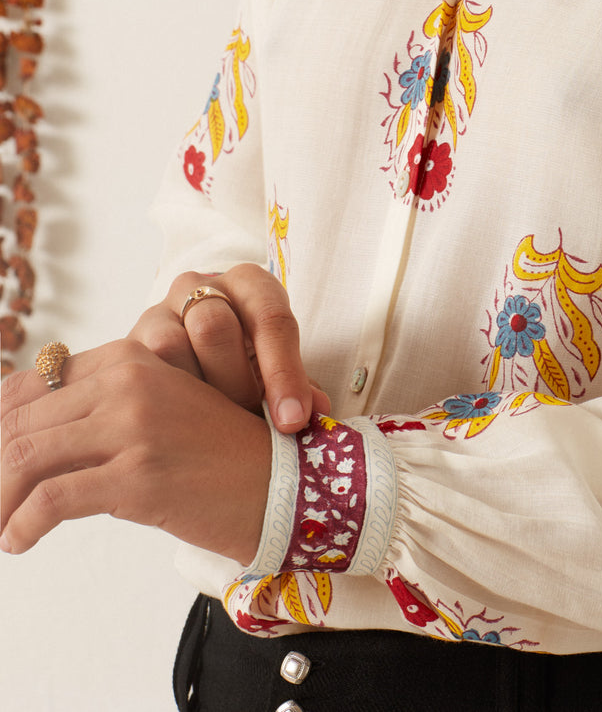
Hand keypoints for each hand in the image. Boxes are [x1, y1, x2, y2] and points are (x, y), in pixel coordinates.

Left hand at [1, 339, 270, 561]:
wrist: (279, 482)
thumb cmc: (214, 453)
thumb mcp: (158, 409)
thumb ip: (101, 406)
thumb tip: (21, 437)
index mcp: (131, 357)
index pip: (31, 383)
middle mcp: (129, 381)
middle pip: (19, 422)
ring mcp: (134, 426)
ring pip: (23, 457)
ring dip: (0, 501)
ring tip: (2, 525)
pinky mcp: (138, 475)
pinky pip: (51, 498)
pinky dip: (22, 525)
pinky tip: (20, 540)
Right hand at [130, 264, 328, 432]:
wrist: (188, 360)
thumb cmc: (246, 365)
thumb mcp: (275, 369)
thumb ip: (296, 388)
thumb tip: (320, 414)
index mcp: (250, 285)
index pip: (271, 318)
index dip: (284, 373)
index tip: (292, 421)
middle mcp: (201, 287)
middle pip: (215, 327)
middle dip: (235, 385)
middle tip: (245, 426)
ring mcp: (158, 311)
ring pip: (170, 349)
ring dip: (193, 398)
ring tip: (209, 436)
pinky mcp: (124, 343)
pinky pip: (133, 370)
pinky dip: (155, 404)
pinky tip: (170, 434)